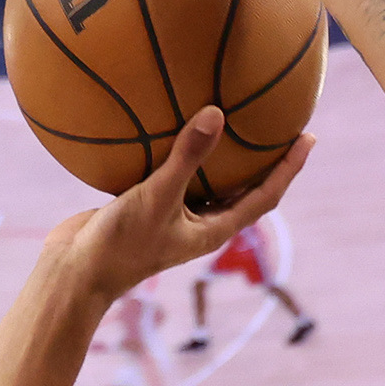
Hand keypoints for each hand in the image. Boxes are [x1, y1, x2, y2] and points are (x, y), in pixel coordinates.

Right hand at [48, 112, 312, 307]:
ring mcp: (174, 214)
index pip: (265, 197)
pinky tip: (171, 117)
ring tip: (232, 113)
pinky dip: (179, 147)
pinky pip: (172, 170)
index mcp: (214, 230)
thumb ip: (187, 157)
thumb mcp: (156, 197)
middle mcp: (200, 223)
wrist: (76, 272)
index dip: (289, 168)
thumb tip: (217, 114)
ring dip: (222, 152)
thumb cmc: (121, 245)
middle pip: (244, 187)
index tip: (309, 137)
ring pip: (208, 178)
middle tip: (278, 121)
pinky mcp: (147, 203)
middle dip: (264, 158)